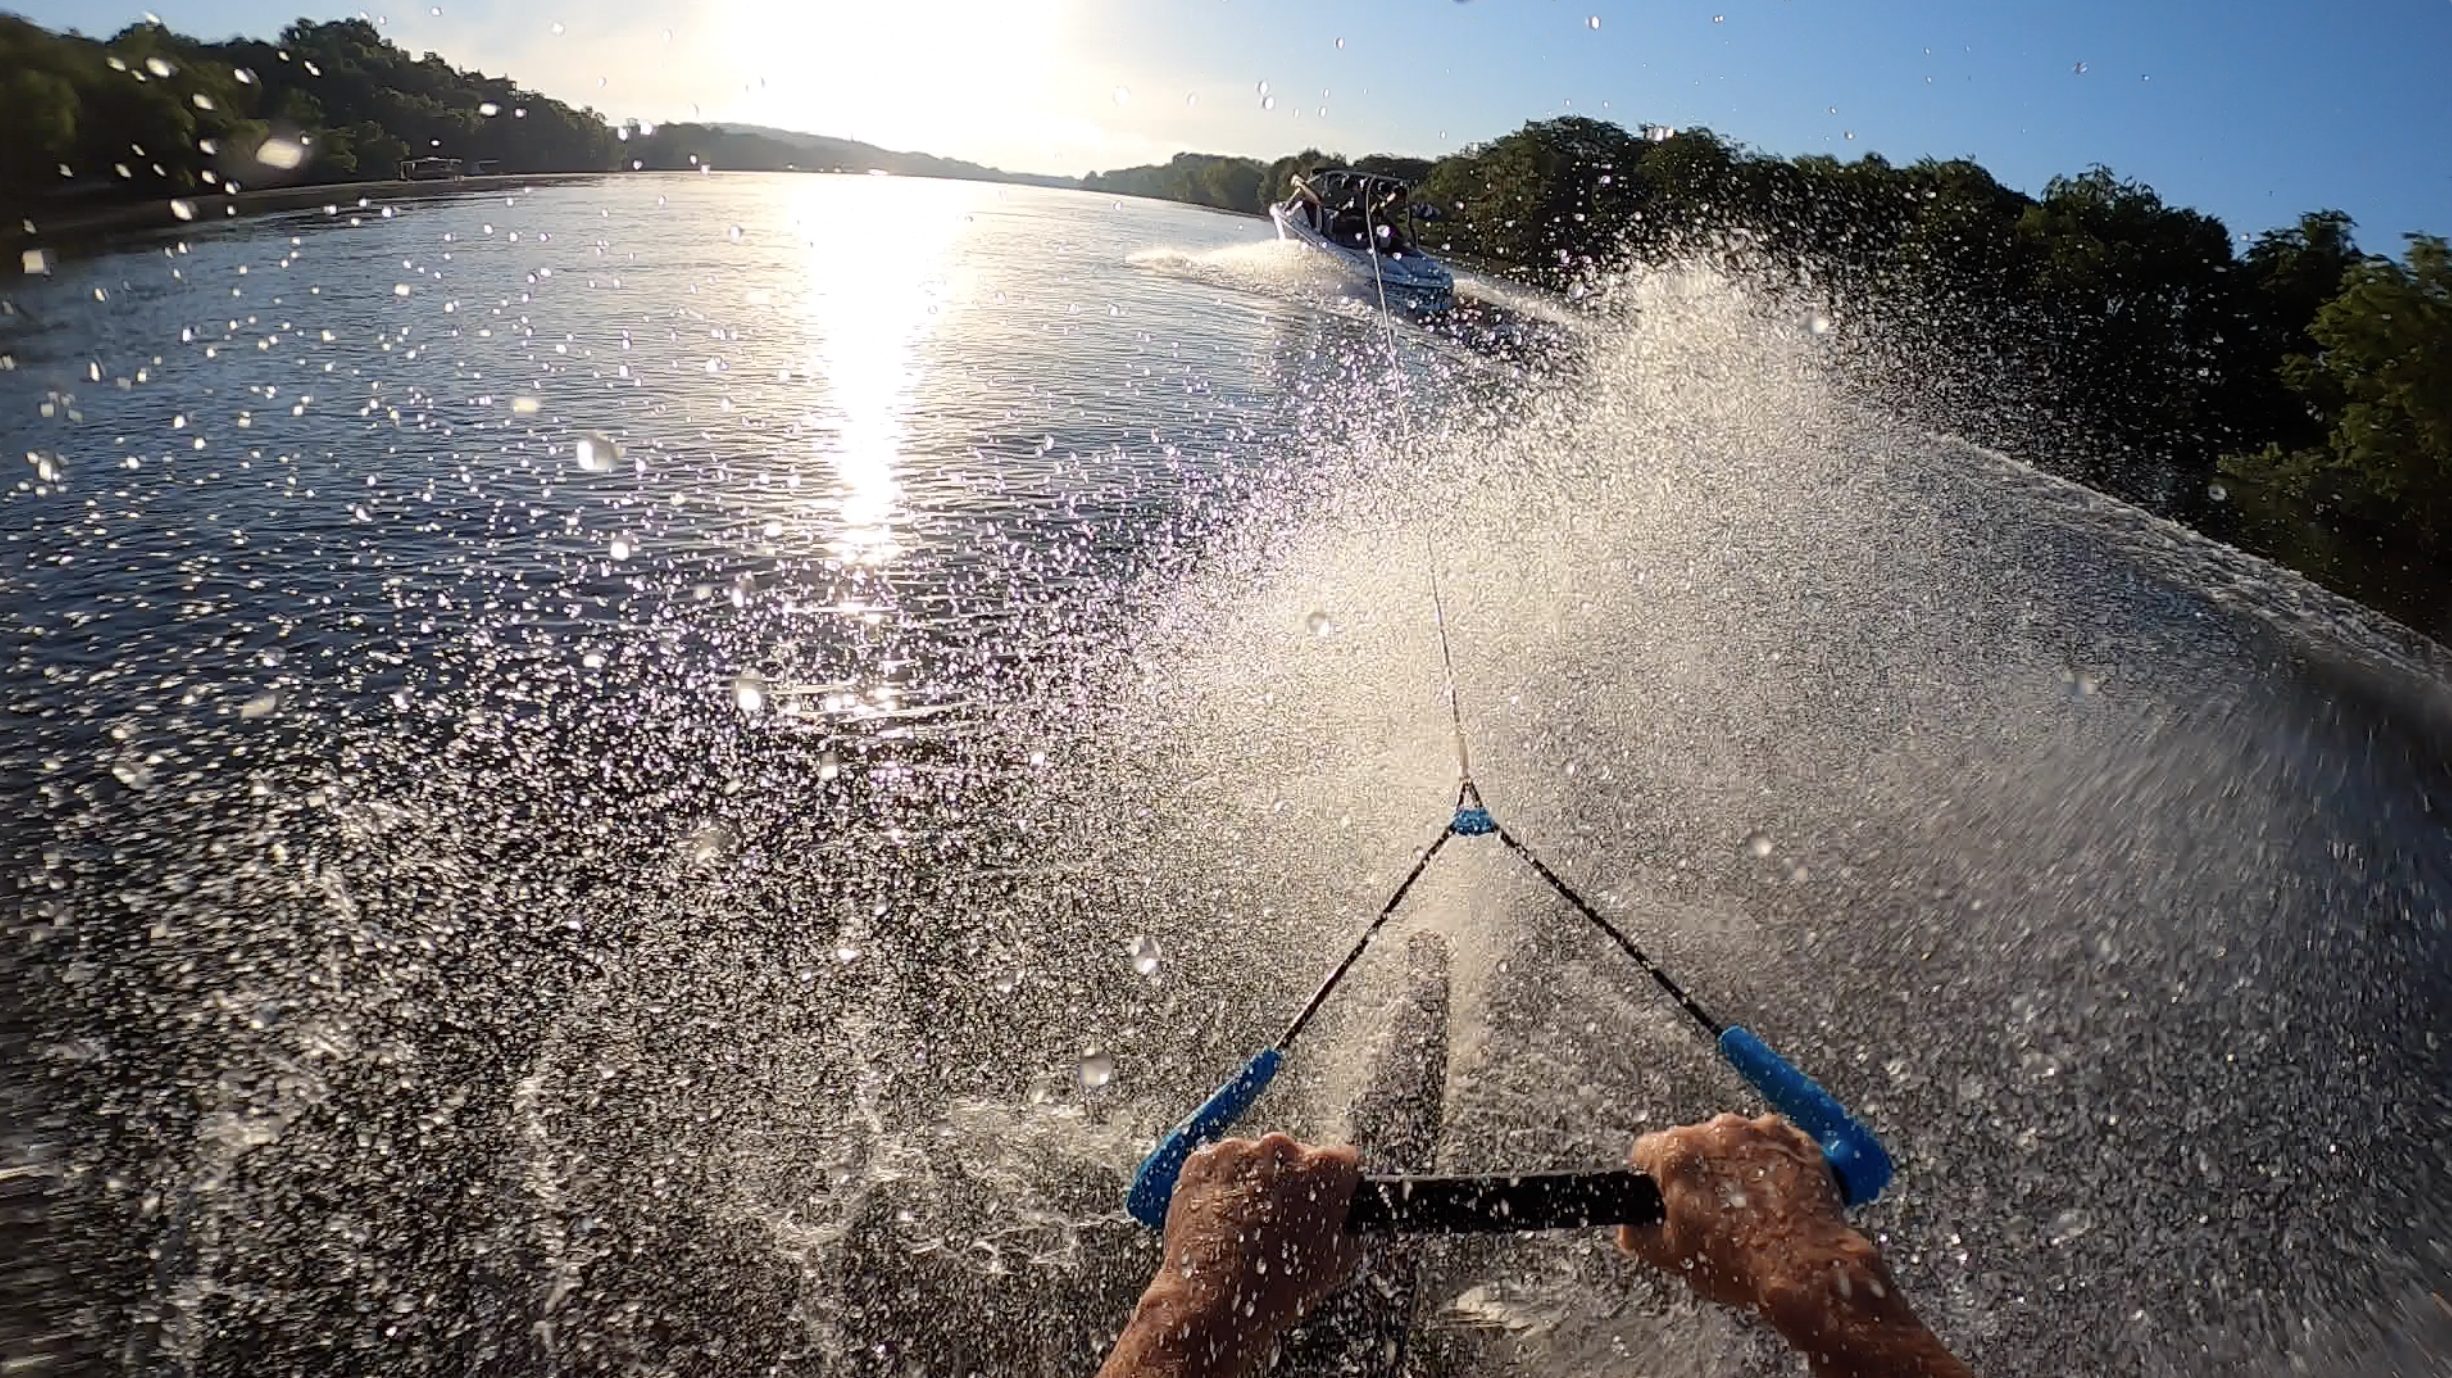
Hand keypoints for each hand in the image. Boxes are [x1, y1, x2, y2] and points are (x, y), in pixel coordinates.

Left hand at [1099, 1135, 1363, 1377]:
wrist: (1213, 1300)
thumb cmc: (1278, 1286)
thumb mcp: (1337, 1261)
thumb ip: (1348, 1225)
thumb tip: (1345, 1216)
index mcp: (1325, 1169)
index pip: (1341, 1160)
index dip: (1335, 1183)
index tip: (1325, 1198)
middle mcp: (1283, 1148)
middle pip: (1293, 1157)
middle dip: (1289, 1182)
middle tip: (1278, 1222)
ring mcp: (1238, 1151)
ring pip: (1253, 1161)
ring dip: (1252, 1183)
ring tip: (1244, 1228)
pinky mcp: (1202, 1160)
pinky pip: (1219, 1167)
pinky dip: (1220, 1187)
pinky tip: (1221, 1221)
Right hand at [1618, 1115, 1970, 1377]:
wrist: (1805, 1269)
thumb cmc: (1736, 1263)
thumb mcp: (1671, 1257)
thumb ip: (1638, 1235)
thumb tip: (1629, 1229)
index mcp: (1676, 1153)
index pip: (1645, 1152)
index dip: (1651, 1179)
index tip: (1664, 1198)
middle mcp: (1716, 1130)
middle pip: (1692, 1144)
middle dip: (1698, 1171)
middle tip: (1712, 1211)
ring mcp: (1761, 1131)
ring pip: (1735, 1142)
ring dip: (1736, 1164)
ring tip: (1751, 1208)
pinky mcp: (1797, 1140)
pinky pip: (1774, 1145)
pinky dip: (1773, 1164)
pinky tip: (1778, 1199)